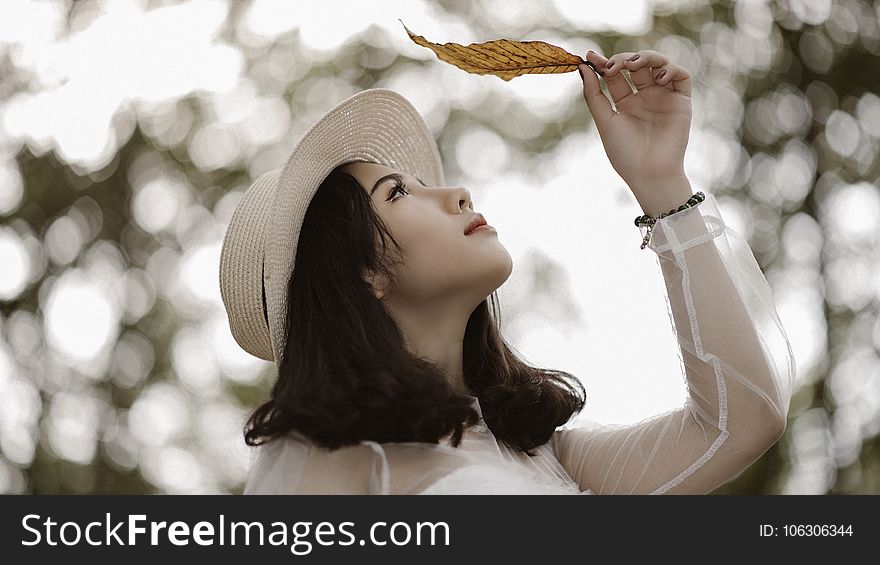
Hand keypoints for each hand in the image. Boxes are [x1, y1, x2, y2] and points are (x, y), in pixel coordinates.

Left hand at [578, 50, 692, 194]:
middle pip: (635, 65)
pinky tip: (657, 78)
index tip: (590, 57)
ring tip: (633, 64)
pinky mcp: (681, 101)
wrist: (649, 173)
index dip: (604, 63)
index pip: (615, 75)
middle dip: (623, 59)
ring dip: (646, 57)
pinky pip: (681, 76)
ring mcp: (663, 97)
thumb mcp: (604, 121)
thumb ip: (594, 95)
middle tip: (612, 66)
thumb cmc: (625, 153)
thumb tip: (582, 68)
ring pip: (658, 64)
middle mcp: (644, 97)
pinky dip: (671, 69)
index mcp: (624, 103)